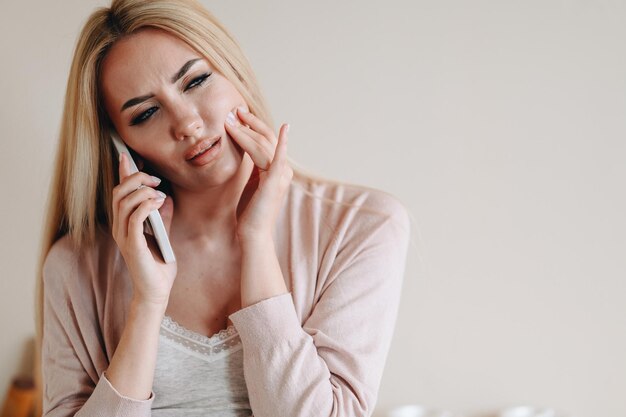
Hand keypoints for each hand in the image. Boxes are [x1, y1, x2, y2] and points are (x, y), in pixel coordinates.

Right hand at [111, 153, 176, 307]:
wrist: (157, 290)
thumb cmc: (159, 264)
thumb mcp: (163, 233)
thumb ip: (162, 216)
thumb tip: (166, 196)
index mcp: (124, 223)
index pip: (119, 193)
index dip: (122, 174)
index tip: (127, 156)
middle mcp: (119, 227)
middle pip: (118, 193)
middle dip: (136, 180)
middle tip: (156, 180)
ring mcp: (123, 236)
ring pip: (124, 203)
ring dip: (143, 192)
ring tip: (159, 193)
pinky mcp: (131, 245)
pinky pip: (134, 219)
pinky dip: (146, 206)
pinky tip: (158, 202)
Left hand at [224, 106, 292, 240]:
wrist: (253, 234)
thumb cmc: (250, 213)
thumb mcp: (250, 185)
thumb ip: (251, 169)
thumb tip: (242, 153)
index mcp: (277, 171)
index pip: (266, 142)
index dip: (252, 127)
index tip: (238, 117)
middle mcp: (283, 170)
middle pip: (267, 138)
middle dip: (250, 123)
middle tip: (235, 111)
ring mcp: (281, 175)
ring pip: (264, 145)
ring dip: (247, 130)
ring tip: (233, 119)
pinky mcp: (276, 181)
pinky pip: (278, 157)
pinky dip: (283, 142)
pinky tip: (285, 128)